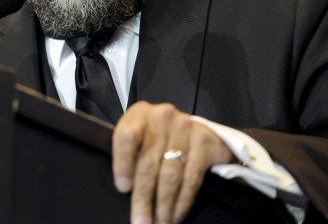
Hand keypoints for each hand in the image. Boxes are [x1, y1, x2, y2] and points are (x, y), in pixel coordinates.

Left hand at [111, 101, 233, 223]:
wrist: (199, 131)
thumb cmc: (159, 138)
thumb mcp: (141, 138)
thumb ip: (131, 154)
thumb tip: (126, 189)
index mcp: (139, 114)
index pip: (126, 137)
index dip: (123, 164)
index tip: (123, 188)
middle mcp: (161, 117)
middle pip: (148, 162)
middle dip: (144, 197)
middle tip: (140, 221)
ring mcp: (185, 127)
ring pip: (170, 174)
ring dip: (164, 204)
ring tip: (160, 222)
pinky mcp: (204, 142)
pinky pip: (191, 178)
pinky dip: (182, 201)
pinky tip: (176, 214)